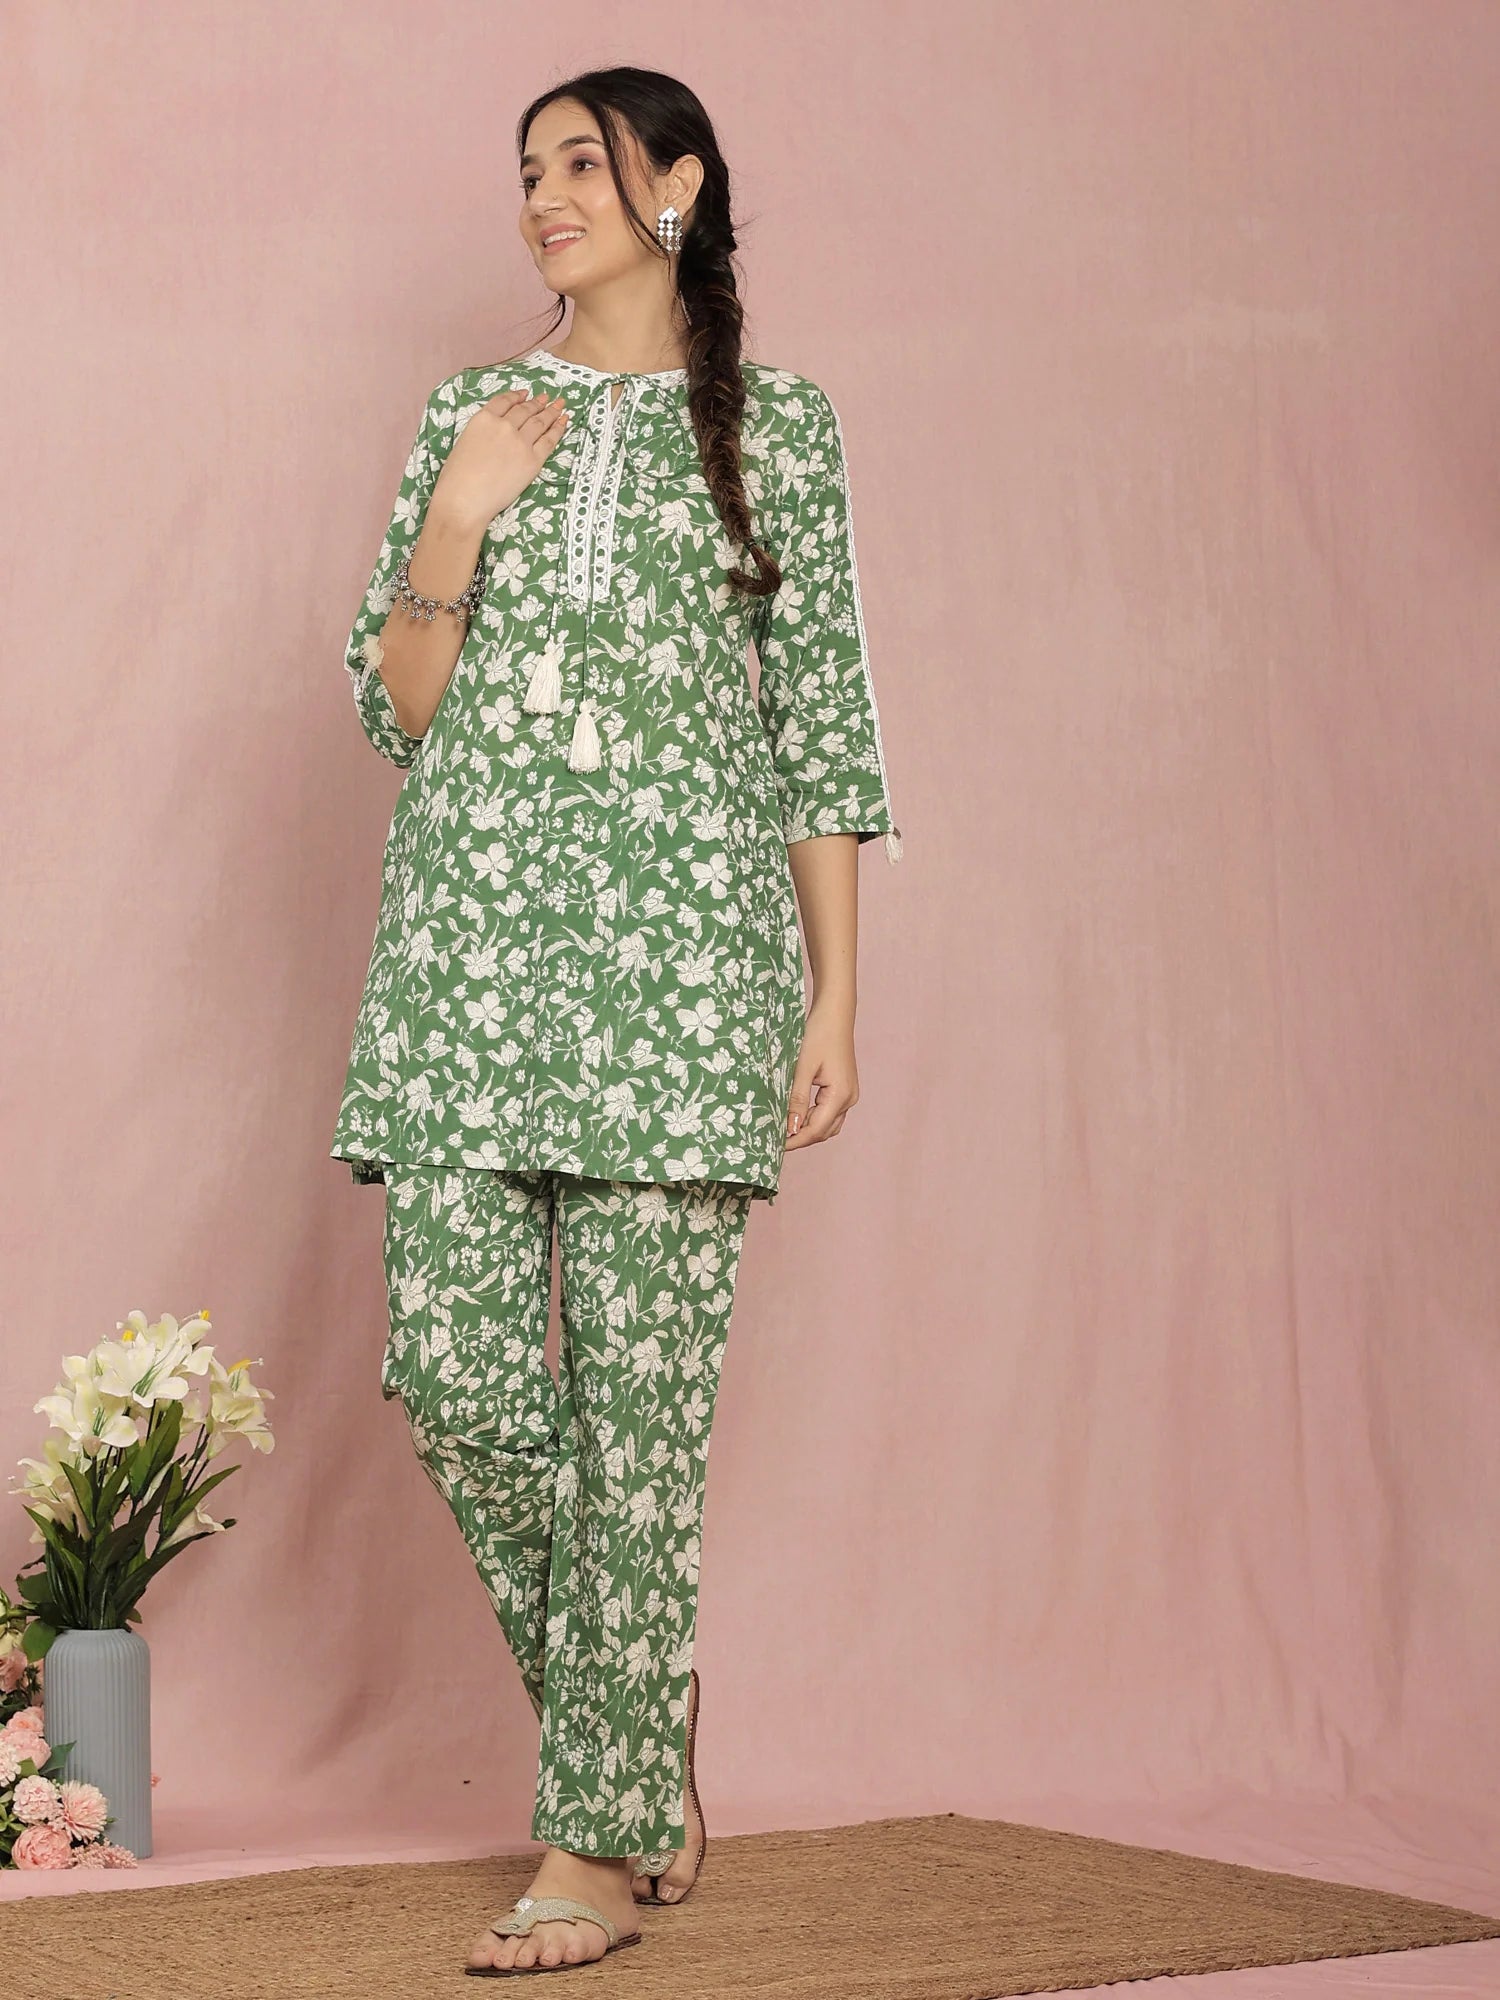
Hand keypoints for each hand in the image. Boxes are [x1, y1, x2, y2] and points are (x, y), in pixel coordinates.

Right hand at [430, 388, 568, 533]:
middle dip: (537, 403)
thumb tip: (495, 431)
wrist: (465, 500)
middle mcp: (504, 426)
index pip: (504, 402)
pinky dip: (558, 429)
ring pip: (539, 422)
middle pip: (525, 410)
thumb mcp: (464, 441)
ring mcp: (520, 443)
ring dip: (551, 411)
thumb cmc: (457, 477)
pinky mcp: (532, 461)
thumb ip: (483, 431)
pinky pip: (549, 441)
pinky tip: (564, 421)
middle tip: (546, 398)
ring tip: (559, 405)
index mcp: (483, 419)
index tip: (525, 393)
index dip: (517, 396)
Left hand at [783, 994, 858, 1150]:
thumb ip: (797, 1099)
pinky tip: (795, 1115)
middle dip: (800, 1138)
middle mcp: (849, 1099)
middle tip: (774, 1139)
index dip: (795, 1140)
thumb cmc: (819, 1034)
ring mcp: (849, 1095)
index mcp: (841, 1095)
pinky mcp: (844, 1089)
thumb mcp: (802, 1067)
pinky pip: (829, 1113)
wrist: (835, 1014)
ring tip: (783, 1128)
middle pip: (823, 1131)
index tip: (774, 1145)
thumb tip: (790, 1128)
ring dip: (807, 1130)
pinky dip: (813, 1119)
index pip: (816, 1129)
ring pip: (827, 1125)